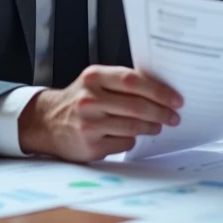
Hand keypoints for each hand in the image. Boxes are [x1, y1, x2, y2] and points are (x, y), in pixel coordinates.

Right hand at [18, 66, 182, 161]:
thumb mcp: (95, 83)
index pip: (133, 81)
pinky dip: (132, 139)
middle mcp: (89, 99)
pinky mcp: (89, 146)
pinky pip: (122, 143)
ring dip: (151, 127)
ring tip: (158, 126)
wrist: (47, 122)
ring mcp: (88, 124)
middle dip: (161, 112)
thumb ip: (122, 84)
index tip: (176, 99)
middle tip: (174, 116)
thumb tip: (161, 91)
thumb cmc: (79, 101)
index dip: (159, 90)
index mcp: (94, 77)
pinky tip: (133, 136)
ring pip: (132, 127)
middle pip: (136, 106)